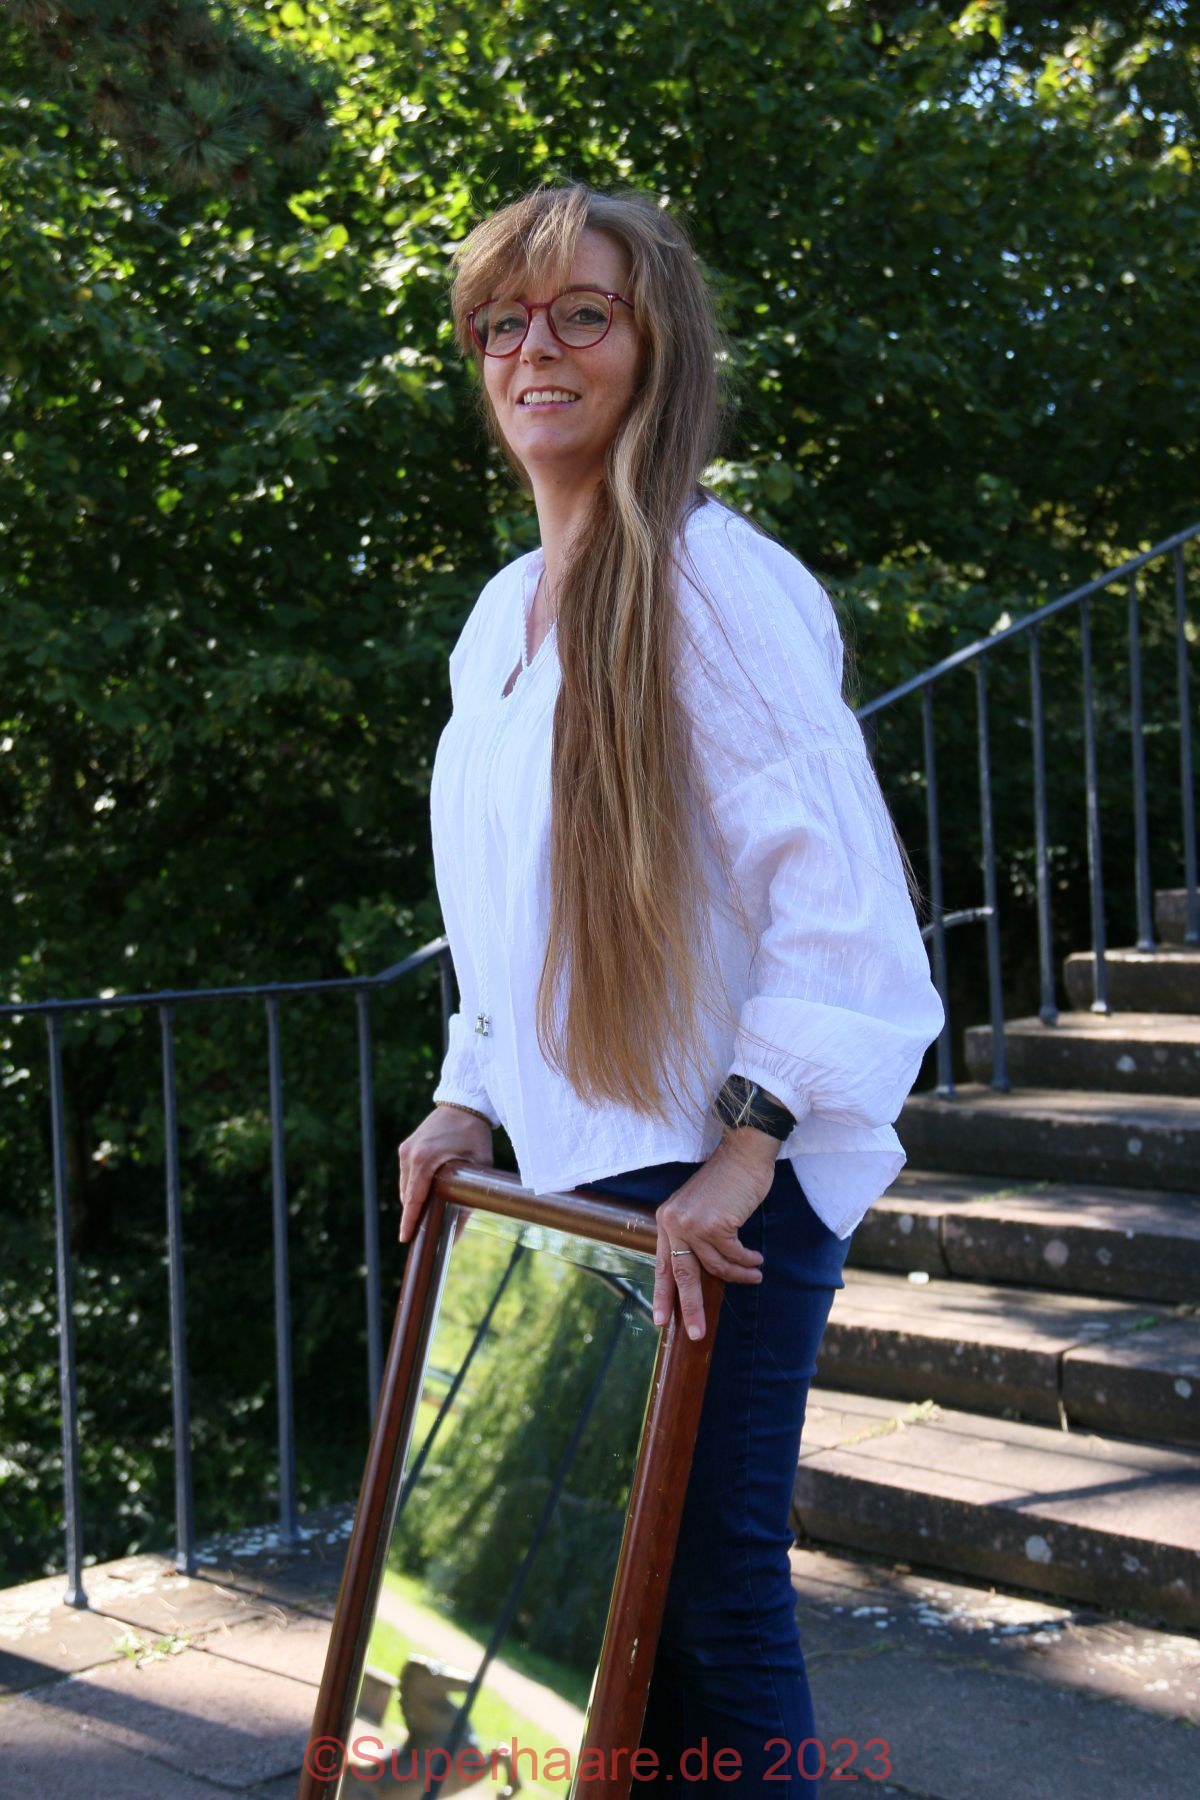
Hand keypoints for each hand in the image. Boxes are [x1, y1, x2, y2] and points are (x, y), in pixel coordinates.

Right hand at [398, 1106, 493, 1244]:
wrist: (464, 1104)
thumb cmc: (475, 1135)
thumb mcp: (479, 1168)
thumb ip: (468, 1200)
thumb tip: (458, 1234)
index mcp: (425, 1159)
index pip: (413, 1198)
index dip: (409, 1221)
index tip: (404, 1239)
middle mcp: (410, 1154)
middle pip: (406, 1195)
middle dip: (412, 1215)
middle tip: (419, 1234)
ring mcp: (406, 1149)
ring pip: (404, 1186)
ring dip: (412, 1201)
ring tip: (422, 1217)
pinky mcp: (406, 1146)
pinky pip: (406, 1174)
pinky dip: (413, 1187)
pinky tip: (423, 1196)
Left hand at [652, 1128, 778, 1339]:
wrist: (743, 1154)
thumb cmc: (726, 1182)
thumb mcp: (700, 1209)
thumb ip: (694, 1236)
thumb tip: (700, 1273)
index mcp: (666, 1220)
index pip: (663, 1265)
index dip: (663, 1294)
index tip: (661, 1320)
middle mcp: (673, 1222)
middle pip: (683, 1276)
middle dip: (691, 1307)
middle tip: (697, 1333)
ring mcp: (692, 1224)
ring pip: (716, 1267)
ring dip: (738, 1274)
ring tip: (754, 1274)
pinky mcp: (715, 1225)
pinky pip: (733, 1256)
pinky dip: (747, 1261)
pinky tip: (756, 1260)